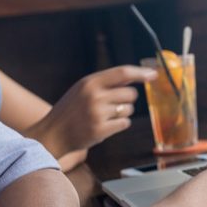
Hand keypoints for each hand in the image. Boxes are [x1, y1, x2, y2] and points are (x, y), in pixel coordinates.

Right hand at [29, 66, 156, 157]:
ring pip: (128, 109)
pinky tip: (105, 125)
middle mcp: (94, 96)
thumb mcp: (83, 89)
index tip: (153, 74)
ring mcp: (97, 114)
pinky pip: (125, 124)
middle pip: (131, 93)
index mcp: (89, 83)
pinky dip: (119, 125)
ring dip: (122, 113)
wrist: (53, 134)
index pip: (122, 73)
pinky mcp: (100, 130)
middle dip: (127, 99)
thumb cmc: (71, 110)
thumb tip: (134, 75)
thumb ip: (106, 82)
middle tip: (113, 104)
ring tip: (104, 116)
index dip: (140, 73)